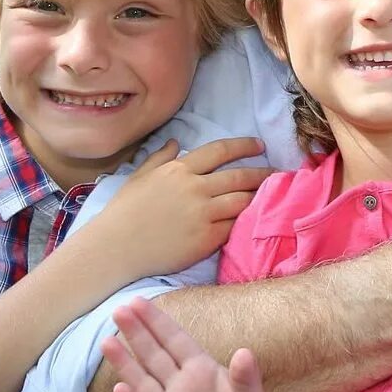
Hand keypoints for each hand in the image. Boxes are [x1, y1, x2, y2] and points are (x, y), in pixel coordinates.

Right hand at [99, 137, 274, 279]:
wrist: (113, 249)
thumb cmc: (123, 213)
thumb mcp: (139, 177)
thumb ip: (160, 158)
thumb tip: (176, 142)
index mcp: (179, 170)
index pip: (220, 150)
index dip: (244, 145)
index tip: (260, 145)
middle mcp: (194, 188)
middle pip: (239, 176)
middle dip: (262, 173)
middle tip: (277, 173)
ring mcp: (202, 214)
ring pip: (243, 200)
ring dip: (259, 196)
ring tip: (271, 194)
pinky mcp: (206, 238)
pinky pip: (234, 225)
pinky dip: (246, 220)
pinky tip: (255, 218)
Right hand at [102, 297, 267, 391]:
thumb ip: (245, 377)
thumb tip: (245, 352)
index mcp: (201, 371)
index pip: (175, 341)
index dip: (157, 322)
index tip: (138, 301)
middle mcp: (179, 386)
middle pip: (154, 356)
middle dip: (137, 334)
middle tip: (118, 310)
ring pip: (142, 383)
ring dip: (125, 364)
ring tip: (107, 342)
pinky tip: (120, 388)